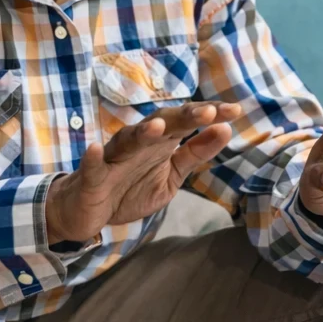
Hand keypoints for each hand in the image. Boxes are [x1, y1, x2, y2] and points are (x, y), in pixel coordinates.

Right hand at [45, 101, 241, 243]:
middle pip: (162, 123)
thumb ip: (195, 154)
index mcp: (160, 142)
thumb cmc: (130, 188)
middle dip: (184, 117)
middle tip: (208, 113)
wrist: (87, 211)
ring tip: (158, 127)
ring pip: (127, 140)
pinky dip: (93, 157)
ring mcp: (113, 158)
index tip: (235, 110)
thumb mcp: (171, 175)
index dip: (209, 115)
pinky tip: (95, 149)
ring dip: (142, 133)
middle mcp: (138, 143)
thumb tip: (225, 129)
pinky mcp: (91, 178)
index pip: (187, 122)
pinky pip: (92, 166)